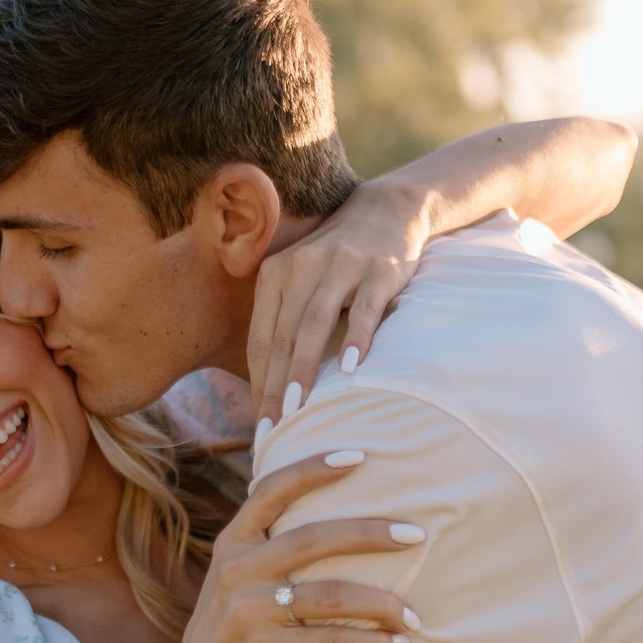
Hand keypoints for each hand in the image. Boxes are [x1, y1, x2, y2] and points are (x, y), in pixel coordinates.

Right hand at [165, 451, 419, 642]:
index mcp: (233, 544)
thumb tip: (328, 506)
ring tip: (414, 617)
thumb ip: (267, 546)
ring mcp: (246, 611)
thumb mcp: (236, 581)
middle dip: (371, 532)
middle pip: (314, 538)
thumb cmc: (235, 633)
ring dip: (382, 604)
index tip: (360, 455)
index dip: (313, 467)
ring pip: (330, 595)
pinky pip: (329, 641)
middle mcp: (236, 570)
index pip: (272, 490)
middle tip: (417, 534)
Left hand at [246, 181, 430, 424]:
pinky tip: (351, 369)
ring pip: (315, 323)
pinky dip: (357, 338)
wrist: (385, 212)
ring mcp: (340, 266)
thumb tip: (267, 390)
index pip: (260, 339)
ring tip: (297, 408)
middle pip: (283, 336)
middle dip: (274, 387)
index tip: (258, 426)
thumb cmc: (336, 263)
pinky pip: (365, 309)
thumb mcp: (300, 282)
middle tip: (273, 430)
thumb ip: (283, 323)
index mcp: (274, 274)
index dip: (256, 384)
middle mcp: (302, 267)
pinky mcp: (378, 270)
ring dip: (304, 368)